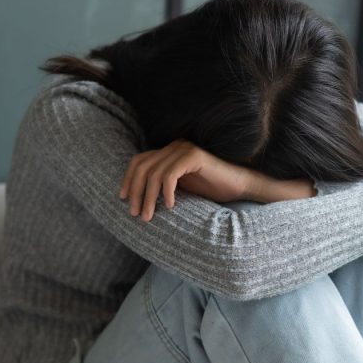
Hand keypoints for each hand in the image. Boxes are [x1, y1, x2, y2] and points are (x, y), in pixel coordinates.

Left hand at [119, 139, 255, 221]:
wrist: (239, 186)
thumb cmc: (212, 190)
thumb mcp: (181, 189)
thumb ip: (162, 187)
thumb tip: (138, 200)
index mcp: (168, 152)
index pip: (138, 161)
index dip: (127, 179)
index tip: (123, 199)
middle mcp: (174, 146)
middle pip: (143, 166)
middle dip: (135, 191)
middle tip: (136, 214)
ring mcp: (184, 149)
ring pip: (155, 173)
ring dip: (148, 197)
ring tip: (149, 216)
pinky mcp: (194, 156)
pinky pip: (171, 174)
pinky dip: (166, 192)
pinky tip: (170, 206)